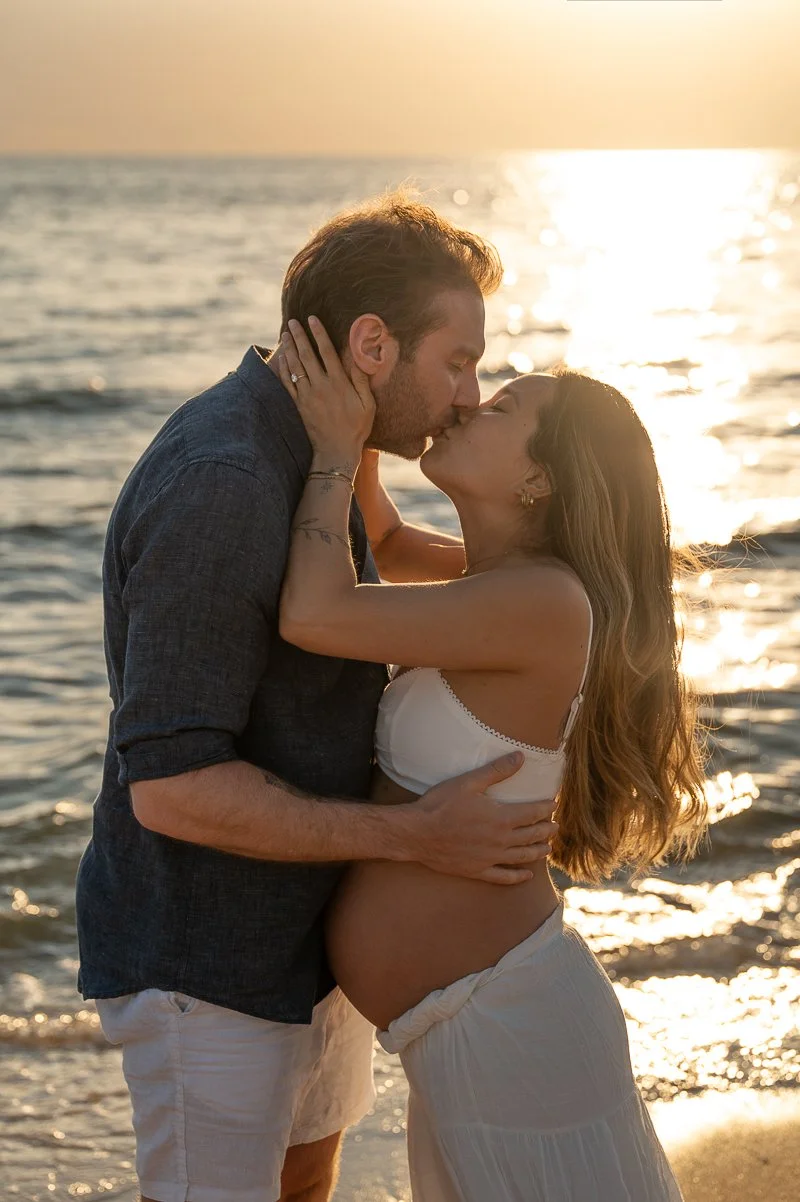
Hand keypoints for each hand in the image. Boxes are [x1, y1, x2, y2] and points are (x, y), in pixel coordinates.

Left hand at [278, 317, 375, 457]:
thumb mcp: (368, 405)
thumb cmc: (356, 428)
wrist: (336, 451)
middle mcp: (321, 386)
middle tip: (292, 321)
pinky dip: (283, 369)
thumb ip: (361, 380)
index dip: (319, 333)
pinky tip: (282, 358)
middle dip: (299, 336)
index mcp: (339, 383)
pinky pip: (288, 383)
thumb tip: (358, 358)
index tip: (312, 319)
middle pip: (307, 355)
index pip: (326, 352)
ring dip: (290, 348)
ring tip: (285, 334)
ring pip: (295, 367)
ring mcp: (307, 396)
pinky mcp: (299, 405)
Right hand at [403, 753, 557, 884]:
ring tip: (548, 848)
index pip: (533, 813)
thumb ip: (497, 771)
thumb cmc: (441, 804)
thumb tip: (520, 757)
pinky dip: (517, 876)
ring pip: (522, 857)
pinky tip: (526, 875)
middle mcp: (501, 841)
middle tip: (556, 826)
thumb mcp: (469, 782)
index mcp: (501, 818)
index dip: (546, 808)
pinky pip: (503, 877)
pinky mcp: (478, 871)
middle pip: (531, 835)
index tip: (554, 804)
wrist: (417, 833)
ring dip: (538, 851)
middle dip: (546, 830)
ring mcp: (490, 858)